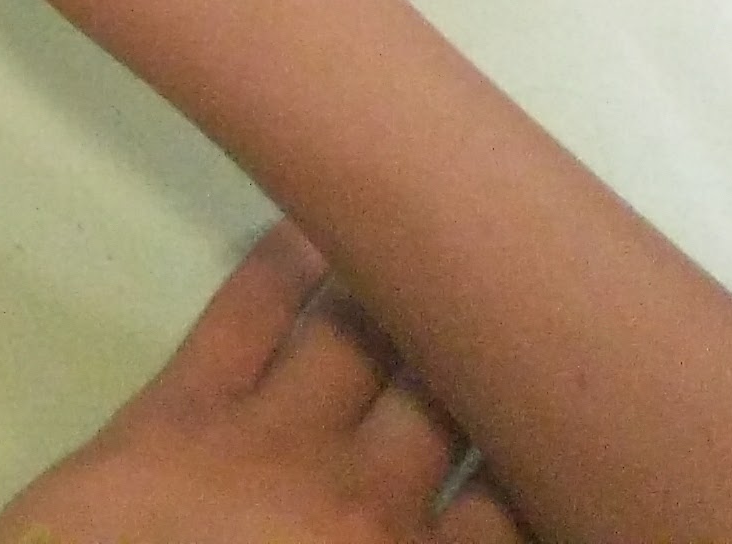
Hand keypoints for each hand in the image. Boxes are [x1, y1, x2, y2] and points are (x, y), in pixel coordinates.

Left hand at [0, 227, 523, 543]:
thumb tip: (464, 522)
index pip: (513, 506)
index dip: (535, 448)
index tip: (548, 405)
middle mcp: (368, 505)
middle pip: (449, 399)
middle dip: (477, 342)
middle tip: (499, 291)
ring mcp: (275, 446)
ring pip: (361, 336)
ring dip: (393, 283)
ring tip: (422, 233)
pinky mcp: (182, 409)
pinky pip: (247, 313)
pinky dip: (283, 256)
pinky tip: (311, 217)